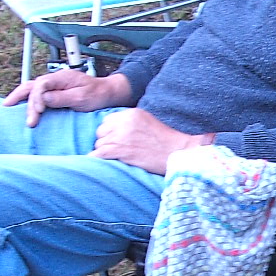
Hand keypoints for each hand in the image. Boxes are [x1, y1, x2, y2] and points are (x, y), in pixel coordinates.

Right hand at [2, 69, 130, 127]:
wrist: (106, 93)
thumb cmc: (97, 95)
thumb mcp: (82, 98)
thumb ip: (62, 98)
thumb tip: (44, 99)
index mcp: (61, 78)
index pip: (42, 84)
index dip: (37, 98)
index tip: (39, 112)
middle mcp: (55, 79)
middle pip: (32, 85)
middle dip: (21, 98)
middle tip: (12, 111)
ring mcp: (54, 85)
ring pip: (31, 89)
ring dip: (19, 98)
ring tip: (6, 107)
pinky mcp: (54, 92)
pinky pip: (37, 94)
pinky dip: (26, 99)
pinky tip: (18, 106)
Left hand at [90, 108, 211, 175]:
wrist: (177, 153)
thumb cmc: (166, 142)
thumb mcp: (147, 122)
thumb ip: (130, 123)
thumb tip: (113, 130)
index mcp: (131, 114)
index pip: (107, 120)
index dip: (110, 131)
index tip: (117, 140)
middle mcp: (124, 122)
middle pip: (101, 131)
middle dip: (106, 141)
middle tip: (117, 150)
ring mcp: (121, 136)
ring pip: (99, 143)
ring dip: (105, 152)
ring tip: (116, 158)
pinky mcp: (120, 150)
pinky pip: (99, 153)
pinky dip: (98, 159)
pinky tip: (103, 162)